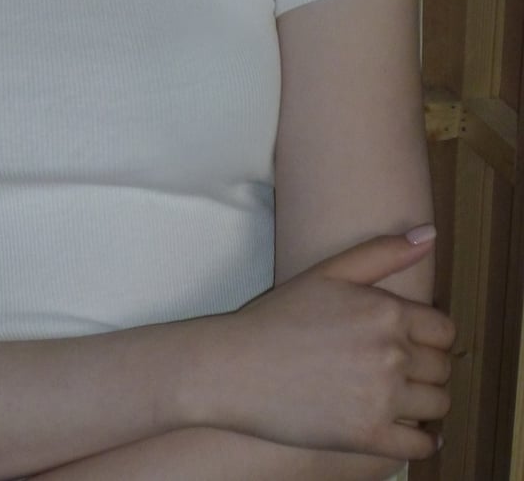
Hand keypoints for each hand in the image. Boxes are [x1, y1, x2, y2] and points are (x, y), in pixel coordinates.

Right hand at [210, 229, 452, 459]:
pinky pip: (421, 446)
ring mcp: (382, 398)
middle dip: (426, 368)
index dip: (429, 336)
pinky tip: (403, 430)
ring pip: (437, 406)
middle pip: (443, 368)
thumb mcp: (327, 273)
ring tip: (397, 397)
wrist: (235, 367)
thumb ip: (382, 252)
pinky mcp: (369, 437)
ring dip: (424, 404)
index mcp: (385, 311)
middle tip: (395, 368)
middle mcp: (390, 354)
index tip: (406, 341)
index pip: (444, 331)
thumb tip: (430, 233)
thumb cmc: (279, 317)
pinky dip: (420, 441)